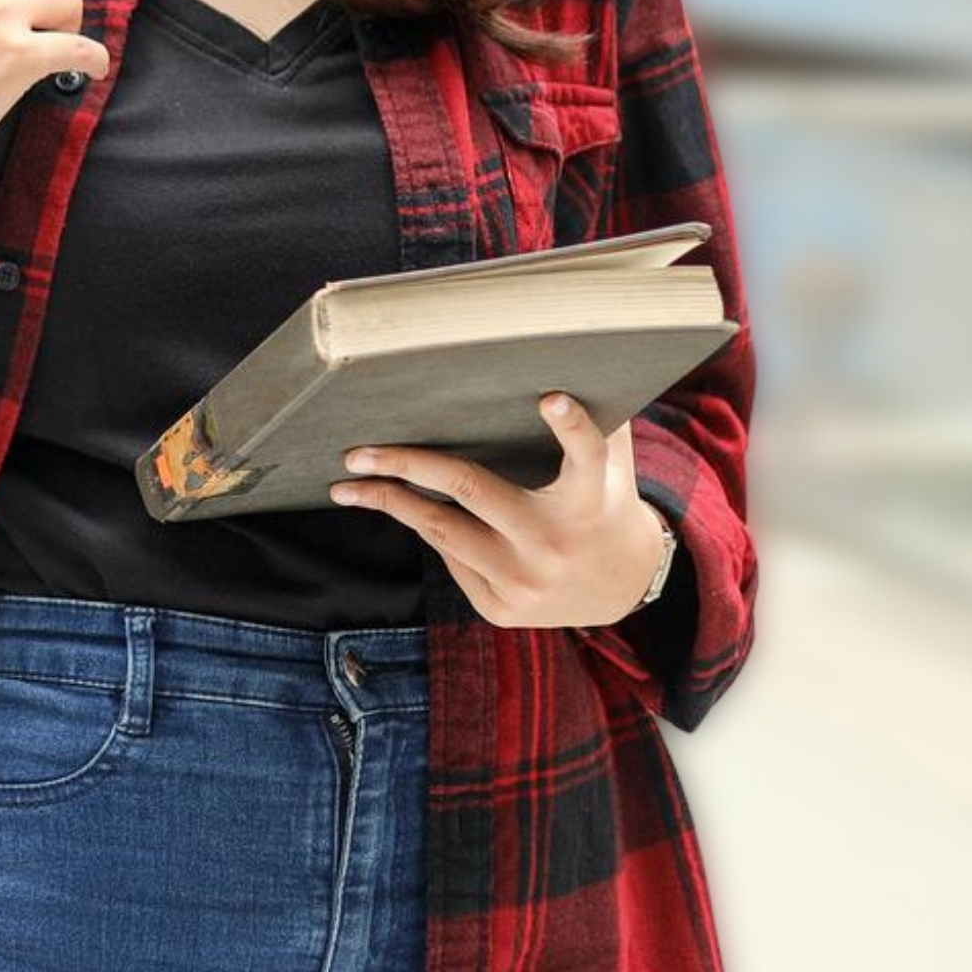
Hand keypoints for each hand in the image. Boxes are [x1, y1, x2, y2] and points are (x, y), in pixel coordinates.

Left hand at [327, 394, 668, 628]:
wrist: (622, 589)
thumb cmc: (607, 504)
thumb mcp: (614, 465)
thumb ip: (597, 419)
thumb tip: (572, 361)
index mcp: (589, 498)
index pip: (586, 456)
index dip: (571, 426)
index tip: (550, 398)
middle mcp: (554, 543)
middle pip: (470, 489)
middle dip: (405, 465)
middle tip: (357, 452)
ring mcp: (525, 582)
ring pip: (442, 531)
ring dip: (390, 503)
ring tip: (348, 485)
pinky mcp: (502, 609)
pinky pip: (452, 560)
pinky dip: (430, 531)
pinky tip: (409, 513)